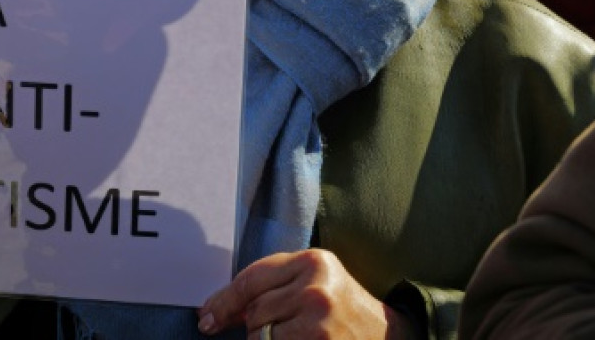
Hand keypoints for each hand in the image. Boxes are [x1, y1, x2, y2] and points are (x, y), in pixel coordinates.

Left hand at [197, 250, 409, 339]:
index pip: (251, 279)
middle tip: (275, 330)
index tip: (207, 318)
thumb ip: (275, 287)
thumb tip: (222, 310)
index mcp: (313, 262)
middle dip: (253, 325)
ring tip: (296, 336)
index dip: (223, 301)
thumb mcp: (316, 283)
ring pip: (261, 336)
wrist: (388, 336)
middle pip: (254, 311)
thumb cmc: (344, 309)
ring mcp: (318, 320)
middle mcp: (316, 287)